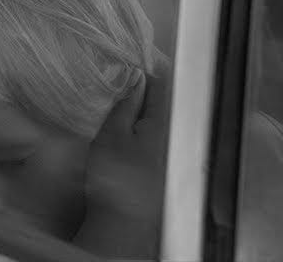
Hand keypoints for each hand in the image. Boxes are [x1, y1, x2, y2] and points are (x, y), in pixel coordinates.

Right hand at [74, 72, 169, 258]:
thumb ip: (126, 103)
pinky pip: (160, 135)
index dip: (141, 72)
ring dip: (142, 112)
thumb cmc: (116, 176)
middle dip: (142, 92)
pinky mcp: (169, 164)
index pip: (162, 82)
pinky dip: (144, 130)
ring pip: (161, 118)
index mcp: (166, 121)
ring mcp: (175, 149)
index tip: (123, 69)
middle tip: (117, 90)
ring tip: (119, 114)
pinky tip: (127, 138)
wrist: (124, 219)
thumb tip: (135, 78)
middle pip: (164, 100)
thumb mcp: (112, 133)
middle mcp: (177, 133)